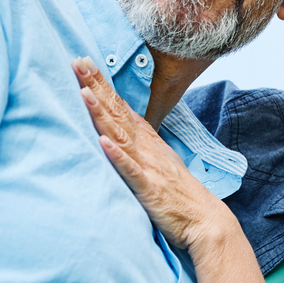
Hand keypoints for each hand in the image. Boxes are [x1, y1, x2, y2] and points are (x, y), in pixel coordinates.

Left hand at [72, 57, 236, 251]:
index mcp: (148, 142)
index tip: (85, 62)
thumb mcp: (158, 162)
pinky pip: (131, 170)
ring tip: (85, 93)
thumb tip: (117, 132)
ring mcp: (148, 166)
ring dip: (102, 114)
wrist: (205, 220)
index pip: (121, 107)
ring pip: (121, 135)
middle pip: (118, 113)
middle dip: (97, 87)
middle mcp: (147, 148)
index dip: (102, 85)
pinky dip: (117, 156)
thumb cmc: (179, 195)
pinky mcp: (149, 189)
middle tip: (78, 62)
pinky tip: (103, 142)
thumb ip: (139, 146)